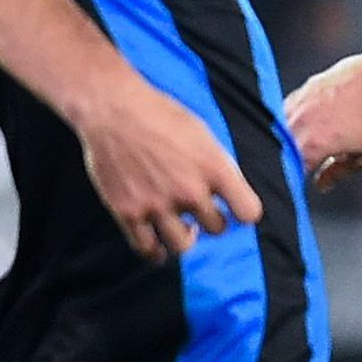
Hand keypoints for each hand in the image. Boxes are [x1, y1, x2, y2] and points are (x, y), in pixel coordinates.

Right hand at [73, 72, 262, 260]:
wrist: (112, 108)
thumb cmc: (159, 115)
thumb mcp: (202, 133)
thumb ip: (218, 167)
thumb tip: (231, 195)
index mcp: (213, 168)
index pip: (248, 213)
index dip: (243, 213)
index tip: (235, 209)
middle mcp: (188, 190)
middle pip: (217, 229)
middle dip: (212, 221)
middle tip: (201, 212)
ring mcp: (157, 204)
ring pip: (183, 246)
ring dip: (185, 238)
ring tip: (182, 229)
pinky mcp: (128, 212)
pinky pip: (147, 249)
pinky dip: (155, 252)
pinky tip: (158, 247)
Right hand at [284, 45, 361, 190]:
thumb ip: (339, 172)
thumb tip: (322, 184)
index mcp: (315, 144)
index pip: (292, 171)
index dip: (296, 182)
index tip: (302, 184)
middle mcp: (301, 121)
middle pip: (281, 149)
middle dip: (289, 162)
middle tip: (305, 168)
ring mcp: (302, 100)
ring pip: (281, 127)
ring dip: (288, 140)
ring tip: (306, 146)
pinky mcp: (308, 85)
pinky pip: (289, 107)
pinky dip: (294, 119)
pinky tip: (308, 125)